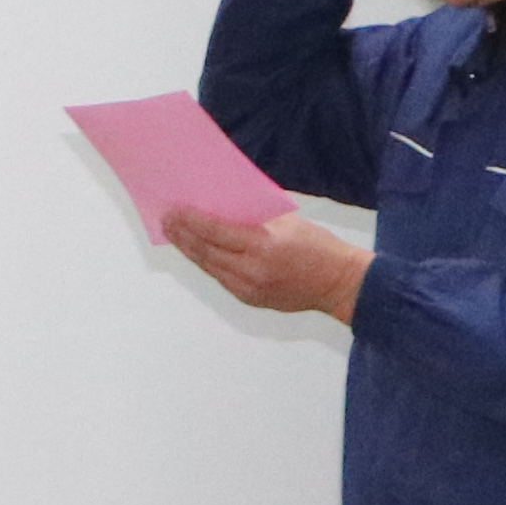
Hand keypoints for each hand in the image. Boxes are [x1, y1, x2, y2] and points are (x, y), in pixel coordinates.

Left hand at [163, 207, 370, 321]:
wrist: (340, 283)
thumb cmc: (318, 245)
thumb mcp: (287, 222)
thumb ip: (254, 217)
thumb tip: (222, 206)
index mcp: (263, 245)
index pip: (215, 231)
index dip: (191, 221)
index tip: (174, 209)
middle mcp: (252, 270)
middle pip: (206, 251)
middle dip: (183, 235)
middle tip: (166, 220)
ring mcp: (249, 288)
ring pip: (210, 267)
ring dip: (190, 250)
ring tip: (174, 235)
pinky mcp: (250, 298)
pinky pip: (222, 278)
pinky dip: (208, 263)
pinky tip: (198, 252)